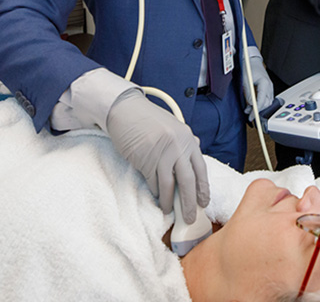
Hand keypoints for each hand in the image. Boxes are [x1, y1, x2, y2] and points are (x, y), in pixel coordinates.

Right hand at [106, 89, 208, 223]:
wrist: (125, 109)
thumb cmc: (147, 118)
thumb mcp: (171, 125)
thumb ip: (184, 141)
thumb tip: (195, 152)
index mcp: (187, 139)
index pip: (201, 169)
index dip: (203, 189)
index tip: (203, 203)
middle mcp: (178, 147)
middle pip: (188, 182)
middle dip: (189, 203)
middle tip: (189, 217)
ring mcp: (162, 154)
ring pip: (169, 186)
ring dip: (169, 202)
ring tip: (168, 210)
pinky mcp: (145, 160)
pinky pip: (153, 182)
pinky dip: (155, 191)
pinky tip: (155, 195)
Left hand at [244, 55, 273, 120]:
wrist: (251, 61)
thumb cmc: (249, 68)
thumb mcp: (246, 80)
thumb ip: (248, 92)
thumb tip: (251, 104)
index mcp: (265, 84)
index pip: (263, 101)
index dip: (257, 110)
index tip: (251, 115)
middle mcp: (269, 87)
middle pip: (267, 103)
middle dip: (258, 111)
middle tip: (249, 115)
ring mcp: (269, 88)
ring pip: (267, 102)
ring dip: (258, 108)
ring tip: (248, 111)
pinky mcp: (266, 89)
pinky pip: (265, 99)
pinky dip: (259, 103)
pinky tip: (251, 106)